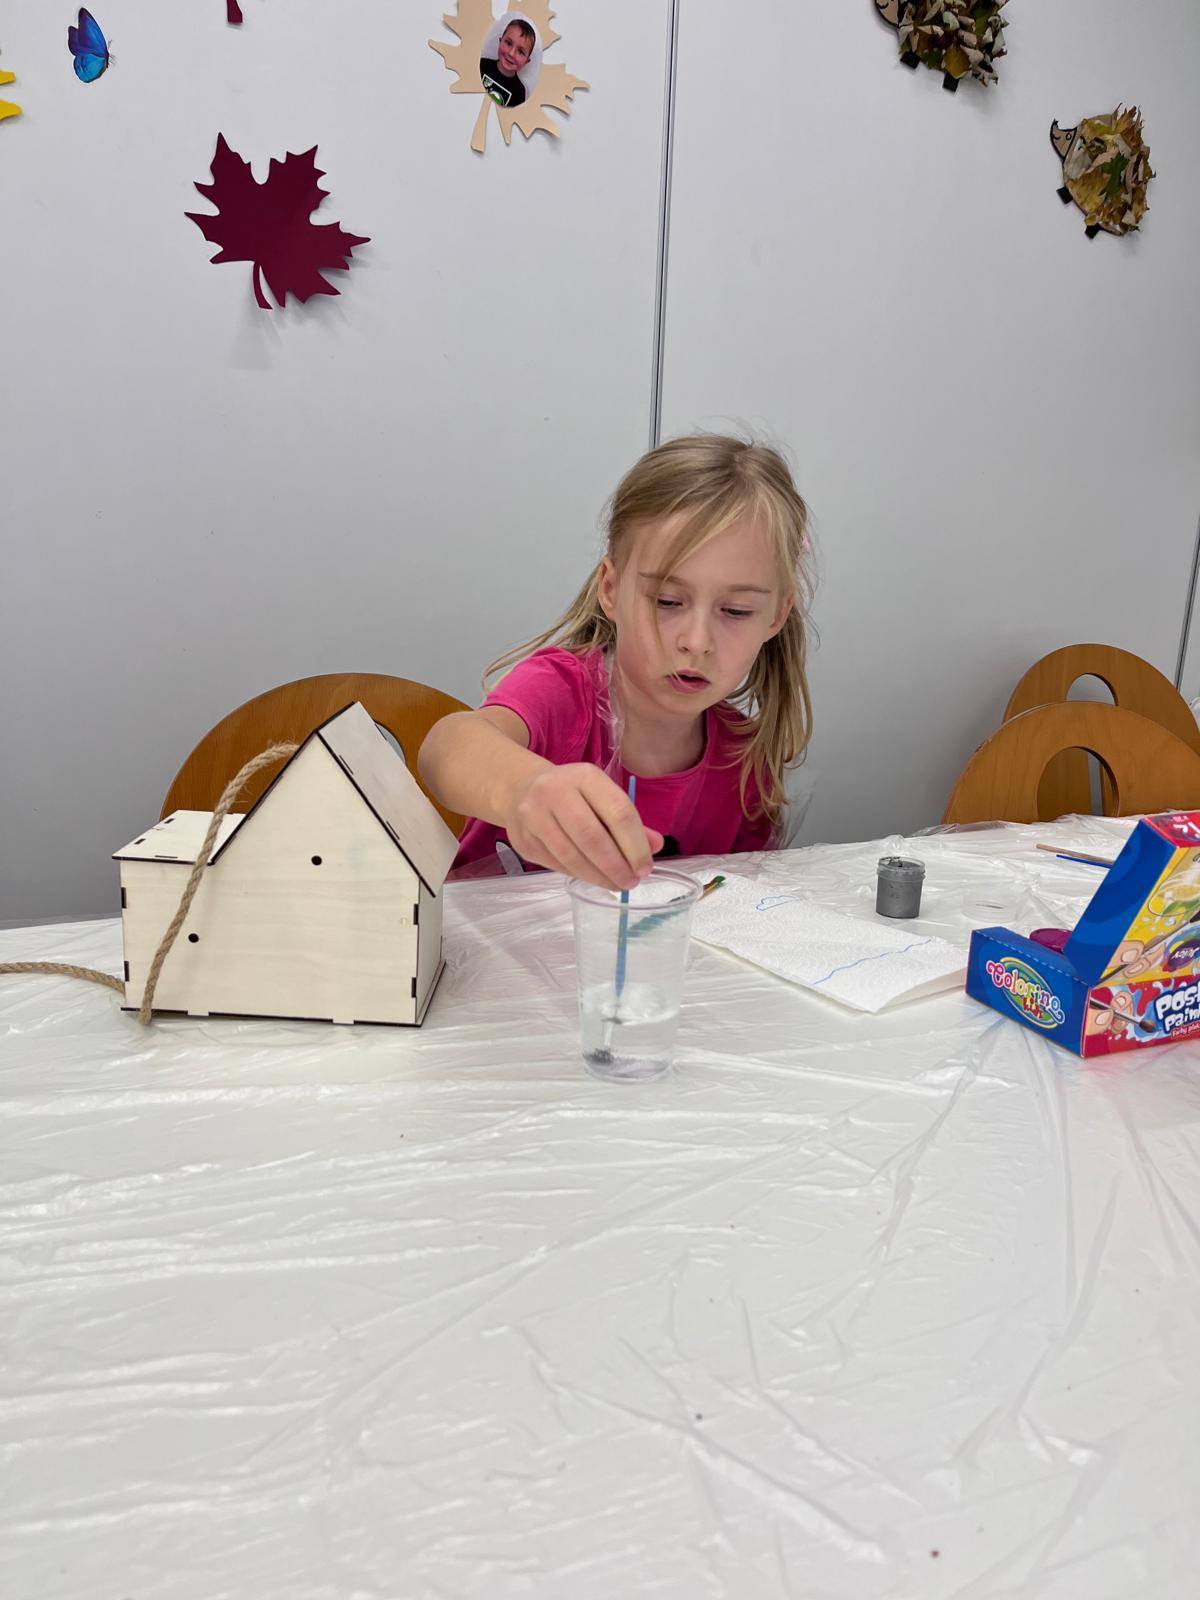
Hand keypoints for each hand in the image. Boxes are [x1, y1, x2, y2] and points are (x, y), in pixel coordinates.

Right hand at [505, 764, 663, 890]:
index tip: (645, 867)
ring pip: (572, 856)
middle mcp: (556, 792)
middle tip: (631, 882)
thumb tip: (654, 846)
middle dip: (616, 866)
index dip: (635, 845)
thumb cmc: (573, 794)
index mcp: (585, 777)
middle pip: (592, 837)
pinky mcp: (524, 839)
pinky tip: (594, 878)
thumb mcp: (601, 795)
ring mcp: (535, 816)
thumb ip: (628, 820)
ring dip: (598, 876)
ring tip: (615, 885)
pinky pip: (557, 864)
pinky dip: (580, 875)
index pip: (617, 813)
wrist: (521, 788)